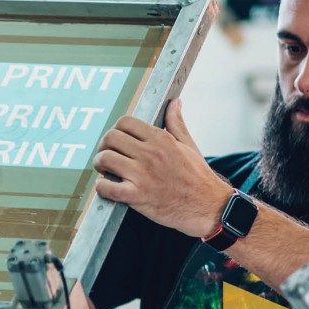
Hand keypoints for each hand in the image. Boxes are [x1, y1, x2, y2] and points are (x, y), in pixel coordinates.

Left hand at [93, 98, 231, 238]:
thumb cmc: (197, 176)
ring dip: (100, 164)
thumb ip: (176, 123)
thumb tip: (175, 102)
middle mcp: (150, 154)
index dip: (117, 130)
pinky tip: (107, 187)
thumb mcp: (189, 145)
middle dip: (104, 146)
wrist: (208, 206)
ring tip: (106, 170)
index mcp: (161, 139)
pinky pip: (107, 187)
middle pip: (110, 138)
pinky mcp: (137, 196)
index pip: (125, 122)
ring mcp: (142, 175)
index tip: (118, 141)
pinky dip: (101, 187)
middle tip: (108, 155)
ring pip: (105, 159)